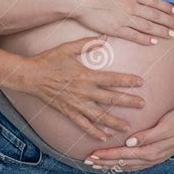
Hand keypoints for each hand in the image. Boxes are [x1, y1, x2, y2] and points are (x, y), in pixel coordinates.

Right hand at [25, 35, 145, 140]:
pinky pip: (83, 124)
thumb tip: (105, 37)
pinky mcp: (68, 112)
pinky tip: (104, 136)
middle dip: (128, 102)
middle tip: (143, 104)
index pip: (112, 79)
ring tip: (127, 127)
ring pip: (99, 116)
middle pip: (110, 99)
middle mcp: (83, 91)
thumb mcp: (67, 48)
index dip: (127, 80)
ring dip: (114, 122)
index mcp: (85, 75)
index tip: (141, 82)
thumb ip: (87, 43)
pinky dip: (94, 131)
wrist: (30, 76)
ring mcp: (76, 104)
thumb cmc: (49, 60)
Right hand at [70, 0, 173, 44]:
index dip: (165, 7)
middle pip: (154, 15)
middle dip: (167, 21)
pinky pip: (134, 36)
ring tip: (170, 36)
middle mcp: (131, 7)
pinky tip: (153, 42)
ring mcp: (124, 20)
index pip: (153, 1)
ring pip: (147, 27)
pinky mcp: (115, 29)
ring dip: (161, 31)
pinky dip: (145, 39)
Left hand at [83, 108, 173, 171]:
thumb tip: (130, 143)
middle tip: (87, 160)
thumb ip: (147, 136)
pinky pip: (134, 165)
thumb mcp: (164, 126)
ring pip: (127, 165)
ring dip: (110, 165)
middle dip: (104, 162)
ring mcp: (152, 159)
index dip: (107, 155)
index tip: (93, 154)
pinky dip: (121, 166)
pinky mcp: (153, 156)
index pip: (123, 155)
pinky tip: (114, 165)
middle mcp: (150, 157)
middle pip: (122, 162)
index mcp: (151, 150)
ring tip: (95, 164)